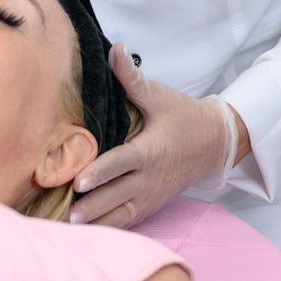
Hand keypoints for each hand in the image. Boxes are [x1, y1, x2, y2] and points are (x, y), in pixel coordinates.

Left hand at [68, 43, 237, 228]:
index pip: (120, 165)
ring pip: (122, 214)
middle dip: (92, 207)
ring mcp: (151, 196)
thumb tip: (115, 48)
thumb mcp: (159, 96)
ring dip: (98, 222)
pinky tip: (88, 233)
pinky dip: (110, 227)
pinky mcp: (151, 204)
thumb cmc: (183, 117)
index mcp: (149, 152)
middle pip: (117, 196)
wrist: (215, 144)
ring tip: (71, 229)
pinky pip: (130, 220)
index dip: (100, 174)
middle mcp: (149, 179)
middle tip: (66, 216)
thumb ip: (132, 77)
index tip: (79, 182)